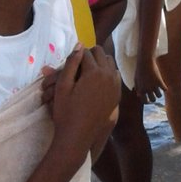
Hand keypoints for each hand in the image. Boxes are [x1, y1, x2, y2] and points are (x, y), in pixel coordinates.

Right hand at [48, 45, 120, 164]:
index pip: (86, 52)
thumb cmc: (66, 112)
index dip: (76, 56)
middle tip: (78, 67)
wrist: (78, 136)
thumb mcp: (62, 86)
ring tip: (86, 73)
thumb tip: (79, 45)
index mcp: (94, 72)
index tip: (70, 64)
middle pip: (101, 53)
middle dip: (89, 56)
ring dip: (100, 63)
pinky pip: (115, 75)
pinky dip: (107, 73)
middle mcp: (108, 75)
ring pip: (110, 62)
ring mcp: (115, 84)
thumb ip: (71, 63)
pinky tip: (96, 82)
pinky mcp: (118, 94)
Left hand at [134, 56, 163, 101]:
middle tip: (155, 95)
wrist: (145, 62)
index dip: (147, 101)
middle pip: (153, 99)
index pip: (144, 101)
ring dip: (159, 93)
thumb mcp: (136, 80)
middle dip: (154, 98)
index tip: (149, 100)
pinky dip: (165, 89)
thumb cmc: (140, 70)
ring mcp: (154, 86)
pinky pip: (165, 89)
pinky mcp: (160, 82)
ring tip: (159, 89)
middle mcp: (147, 90)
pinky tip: (164, 86)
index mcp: (141, 90)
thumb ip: (137, 88)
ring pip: (159, 96)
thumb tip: (139, 95)